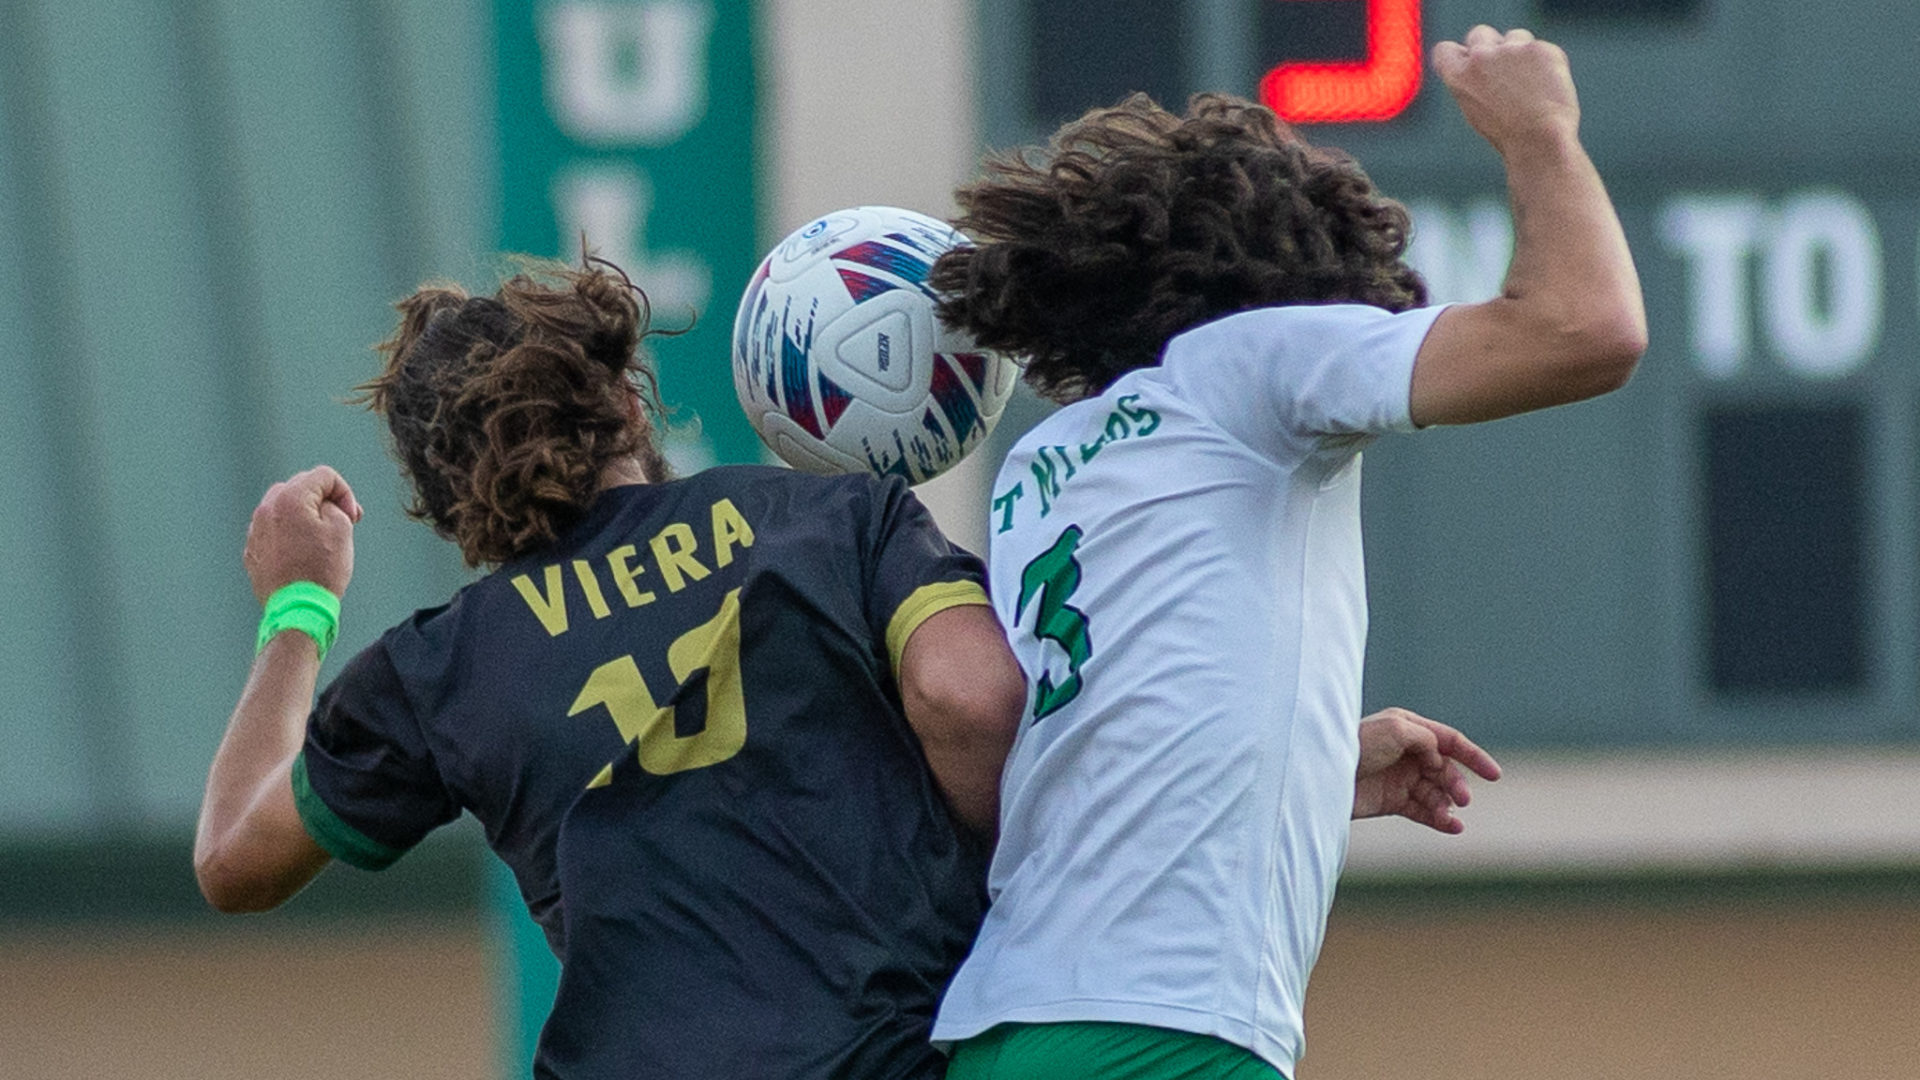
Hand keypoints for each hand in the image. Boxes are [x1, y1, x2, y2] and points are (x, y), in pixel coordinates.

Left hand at [243, 466, 362, 602]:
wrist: (297, 609)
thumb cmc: (322, 570)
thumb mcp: (342, 530)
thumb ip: (334, 506)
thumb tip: (324, 505)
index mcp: (290, 498)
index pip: (324, 476)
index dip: (345, 493)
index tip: (353, 517)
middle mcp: (267, 508)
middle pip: (301, 487)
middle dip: (324, 500)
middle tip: (343, 522)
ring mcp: (256, 530)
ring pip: (284, 508)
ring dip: (304, 515)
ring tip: (321, 539)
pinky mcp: (253, 550)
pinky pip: (273, 530)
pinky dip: (289, 534)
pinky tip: (303, 553)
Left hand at [1353, 708, 1500, 834]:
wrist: (1321, 776)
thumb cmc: (1356, 746)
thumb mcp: (1396, 731)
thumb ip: (1426, 740)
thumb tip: (1438, 760)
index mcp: (1408, 727)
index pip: (1449, 740)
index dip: (1473, 756)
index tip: (1495, 775)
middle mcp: (1406, 751)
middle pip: (1445, 769)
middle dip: (1456, 783)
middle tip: (1462, 799)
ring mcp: (1399, 777)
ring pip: (1436, 792)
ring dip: (1447, 804)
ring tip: (1449, 816)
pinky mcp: (1391, 800)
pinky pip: (1423, 810)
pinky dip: (1440, 819)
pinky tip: (1452, 826)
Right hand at [1432, 26, 1579, 156]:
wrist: (1539, 139)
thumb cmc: (1508, 134)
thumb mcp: (1476, 109)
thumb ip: (1473, 82)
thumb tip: (1482, 66)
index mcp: (1459, 76)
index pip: (1445, 50)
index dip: (1459, 56)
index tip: (1470, 65)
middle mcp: (1481, 57)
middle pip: (1479, 34)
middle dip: (1491, 47)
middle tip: (1506, 74)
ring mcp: (1511, 50)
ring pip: (1515, 37)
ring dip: (1521, 53)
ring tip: (1531, 85)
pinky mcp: (1540, 49)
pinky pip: (1542, 49)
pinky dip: (1547, 63)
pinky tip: (1548, 87)